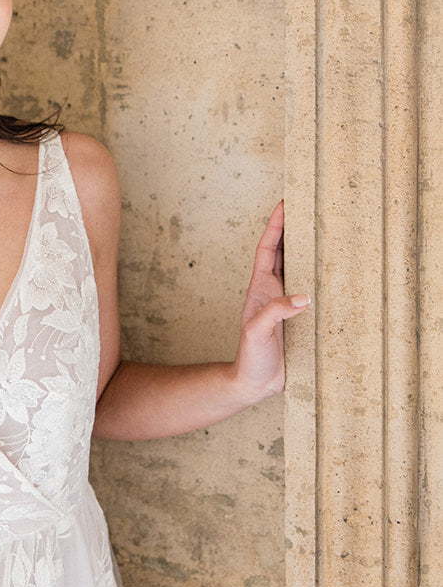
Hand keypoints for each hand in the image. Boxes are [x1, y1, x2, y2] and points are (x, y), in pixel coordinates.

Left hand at [232, 201, 309, 402]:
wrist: (255, 383)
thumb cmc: (251, 356)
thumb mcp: (257, 332)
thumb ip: (276, 313)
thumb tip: (303, 297)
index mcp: (261, 288)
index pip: (268, 249)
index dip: (275, 226)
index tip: (284, 204)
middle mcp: (274, 290)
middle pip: (284, 252)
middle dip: (294, 229)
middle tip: (310, 207)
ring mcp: (287, 302)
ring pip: (299, 269)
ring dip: (310, 250)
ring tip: (325, 231)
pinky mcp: (300, 317)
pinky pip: (312, 291)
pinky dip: (322, 278)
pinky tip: (336, 273)